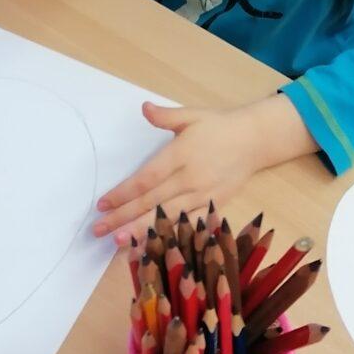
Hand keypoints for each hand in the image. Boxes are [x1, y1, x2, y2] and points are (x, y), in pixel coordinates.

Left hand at [92, 95, 315, 243]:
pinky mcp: (213, 206)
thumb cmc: (219, 127)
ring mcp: (202, 195)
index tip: (103, 203)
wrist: (255, 141)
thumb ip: (166, 116)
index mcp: (181, 155)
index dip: (123, 193)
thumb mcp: (192, 115)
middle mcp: (190, 178)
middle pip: (151, 202)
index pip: (146, 179)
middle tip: (98, 229)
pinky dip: (170, 236)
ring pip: (168, 218)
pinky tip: (153, 244)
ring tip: (119, 242)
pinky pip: (188, 225)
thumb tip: (144, 108)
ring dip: (141, 231)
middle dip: (123, 217)